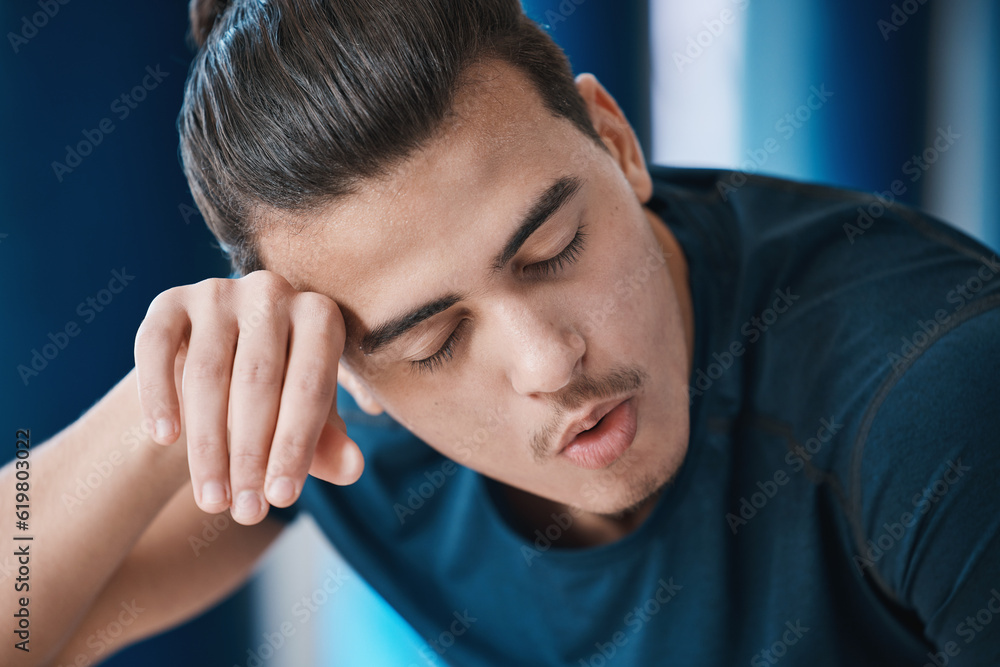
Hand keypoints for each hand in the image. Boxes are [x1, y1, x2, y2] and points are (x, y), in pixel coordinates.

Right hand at [133, 270, 363, 524]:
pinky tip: (165, 440)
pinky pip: (155, 348)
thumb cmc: (280, 401)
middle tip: (246, 511)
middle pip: (258, 381)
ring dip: (208, 444)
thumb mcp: (307, 423)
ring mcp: (218, 292)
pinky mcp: (169, 300)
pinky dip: (159, 396)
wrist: (219, 373)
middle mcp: (272, 292)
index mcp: (320, 316)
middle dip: (251, 455)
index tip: (282, 499)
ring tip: (213, 501)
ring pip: (207, 373)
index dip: (295, 446)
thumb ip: (328, 444)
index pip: (309, 385)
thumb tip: (353, 469)